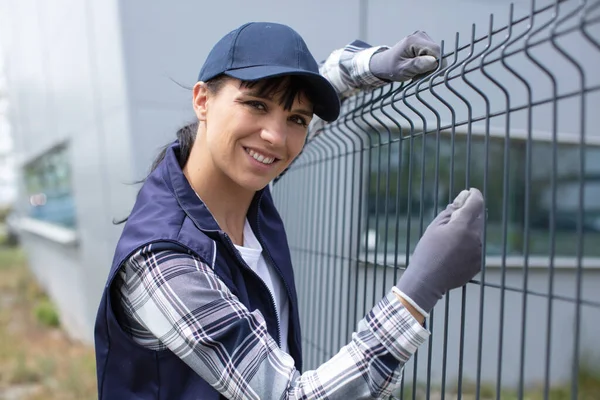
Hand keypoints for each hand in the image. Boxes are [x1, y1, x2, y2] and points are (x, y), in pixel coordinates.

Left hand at [369, 31, 441, 81]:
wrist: (384, 63)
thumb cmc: (391, 67)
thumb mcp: (402, 69)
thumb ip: (417, 65)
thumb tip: (434, 61)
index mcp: (413, 41)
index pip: (435, 50)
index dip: (437, 64)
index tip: (428, 75)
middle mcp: (420, 36)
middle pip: (436, 53)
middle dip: (431, 67)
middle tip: (418, 76)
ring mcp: (423, 38)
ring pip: (435, 55)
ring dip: (429, 67)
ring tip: (416, 72)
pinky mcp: (424, 43)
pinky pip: (432, 55)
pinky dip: (427, 64)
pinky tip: (418, 67)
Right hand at [395, 188, 483, 315]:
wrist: (428, 281)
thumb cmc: (427, 251)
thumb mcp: (434, 227)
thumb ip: (451, 210)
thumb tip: (464, 197)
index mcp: (463, 226)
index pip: (476, 202)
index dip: (473, 195)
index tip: (469, 193)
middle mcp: (476, 238)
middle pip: (478, 217)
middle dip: (469, 214)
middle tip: (452, 218)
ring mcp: (479, 251)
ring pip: (477, 233)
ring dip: (468, 231)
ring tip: (448, 240)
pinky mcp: (478, 263)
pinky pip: (476, 248)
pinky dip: (468, 245)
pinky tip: (452, 252)